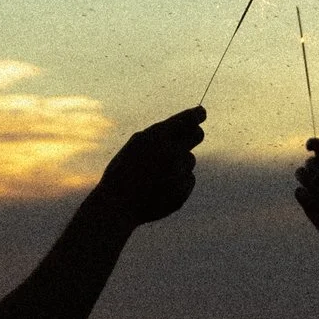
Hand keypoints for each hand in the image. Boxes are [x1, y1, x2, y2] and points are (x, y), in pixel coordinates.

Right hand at [92, 107, 204, 224]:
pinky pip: (189, 179)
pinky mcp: (183, 191)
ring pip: (190, 160)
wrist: (117, 206)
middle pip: (198, 135)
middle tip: (189, 137)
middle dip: (194, 133)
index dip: (197, 115)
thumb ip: (160, 134)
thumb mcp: (136, 145)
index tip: (201, 113)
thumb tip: (185, 126)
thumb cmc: (123, 171)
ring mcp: (179, 173)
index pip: (188, 120)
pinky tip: (160, 188)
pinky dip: (179, 181)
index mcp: (157, 137)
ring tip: (157, 173)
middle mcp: (172, 152)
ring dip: (179, 163)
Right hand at [293, 137, 318, 247]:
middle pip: (309, 162)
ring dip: (308, 180)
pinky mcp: (306, 201)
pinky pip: (298, 191)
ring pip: (300, 173)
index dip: (313, 144)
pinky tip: (315, 204)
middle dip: (313, 169)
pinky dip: (305, 196)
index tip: (309, 147)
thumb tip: (313, 145)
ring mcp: (314, 188)